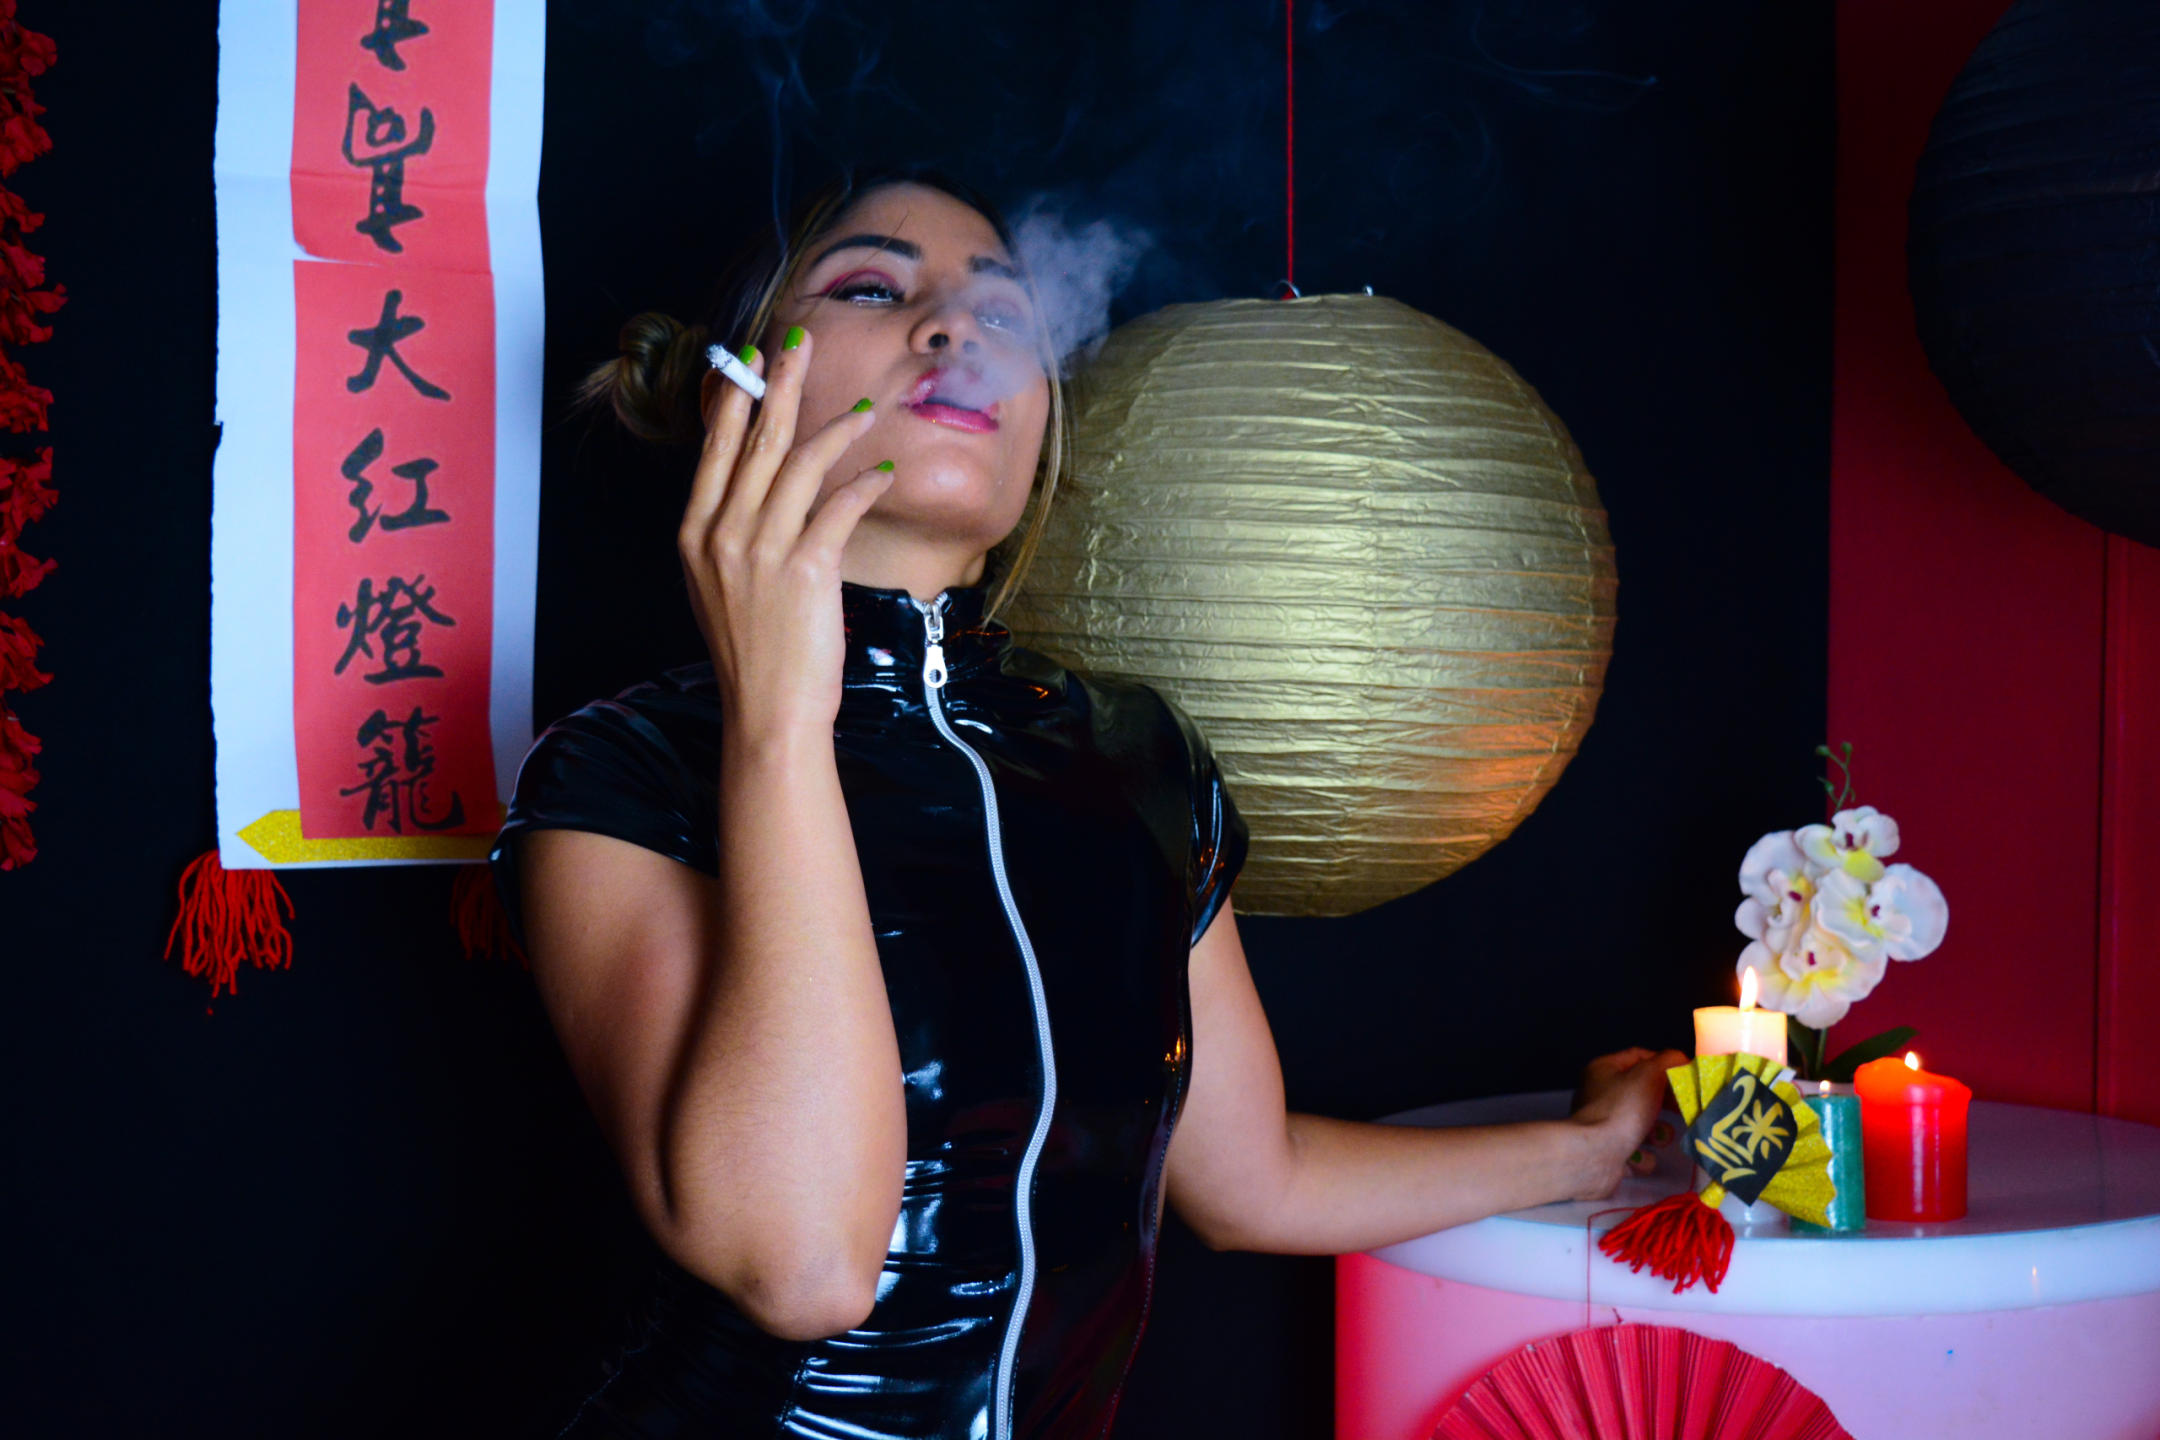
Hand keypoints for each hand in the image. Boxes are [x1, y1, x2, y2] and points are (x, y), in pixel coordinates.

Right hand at [679, 332, 894, 746]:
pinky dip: (863, 484)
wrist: (768, 710)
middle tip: (798, 340)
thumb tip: (755, 490)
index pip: (715, 448)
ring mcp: (761, 550)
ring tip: (866, 407)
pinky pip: (838, 507)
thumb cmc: (752, 652)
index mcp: (695, 533)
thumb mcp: (719, 585)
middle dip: (779, 383)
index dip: (734, 398)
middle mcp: (722, 533)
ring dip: (837, 428)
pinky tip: (882, 472)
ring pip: (801, 464)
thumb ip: (730, 535)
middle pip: (756, 440)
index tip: (747, 358)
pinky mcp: (806, 569)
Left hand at [1566, 1046, 1686, 1200]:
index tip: (1686, 1077)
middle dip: (1664, 1103)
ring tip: (1659, 1138)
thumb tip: (1680, 1058)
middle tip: (1682, 1109)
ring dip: (1656, 1133)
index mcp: (1603, 1070)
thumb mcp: (1648, 1075)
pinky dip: (1642, 1156)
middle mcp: (1599, 1095)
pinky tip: (1640, 1157)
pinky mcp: (1607, 1153)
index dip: (1664, 1064)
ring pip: (1641, 1124)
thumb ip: (1667, 1061)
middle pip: (1642, 1093)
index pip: (1639, 1057)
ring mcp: (1602, 1126)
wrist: (1596, 1155)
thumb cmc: (1622, 1109)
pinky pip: (1634, 1151)